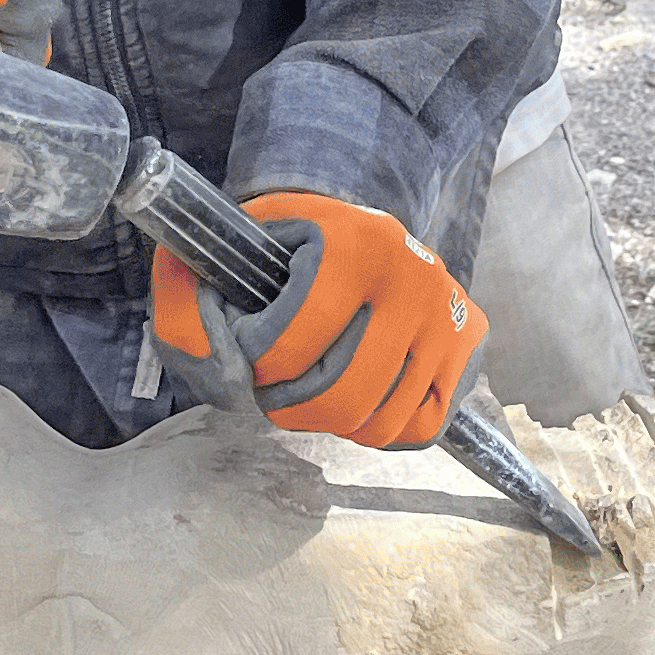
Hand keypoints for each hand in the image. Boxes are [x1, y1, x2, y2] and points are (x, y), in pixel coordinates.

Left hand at [151, 192, 486, 448]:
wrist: (362, 225)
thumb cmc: (291, 246)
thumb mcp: (233, 246)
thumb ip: (188, 296)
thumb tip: (217, 365)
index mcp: (353, 244)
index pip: (288, 343)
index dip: (253, 361)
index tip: (248, 345)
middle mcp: (413, 280)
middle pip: (337, 394)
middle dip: (288, 403)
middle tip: (273, 385)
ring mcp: (448, 318)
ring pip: (378, 420)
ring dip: (329, 420)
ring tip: (310, 391)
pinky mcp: (467, 350)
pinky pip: (418, 429)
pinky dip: (377, 429)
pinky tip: (354, 399)